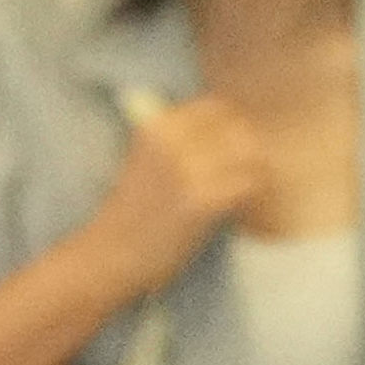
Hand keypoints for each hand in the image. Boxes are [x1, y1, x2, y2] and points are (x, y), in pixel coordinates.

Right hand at [92, 96, 270, 293]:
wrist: (109, 255)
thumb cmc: (129, 215)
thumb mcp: (143, 163)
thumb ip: (176, 145)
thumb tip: (227, 135)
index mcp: (156, 127)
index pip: (214, 109)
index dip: (229, 129)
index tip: (232, 151)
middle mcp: (172, 140)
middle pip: (237, 129)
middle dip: (247, 152)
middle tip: (246, 176)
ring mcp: (187, 169)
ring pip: (250, 155)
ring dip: (254, 174)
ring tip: (245, 194)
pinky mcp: (201, 200)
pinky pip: (248, 186)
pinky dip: (251, 198)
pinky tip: (239, 212)